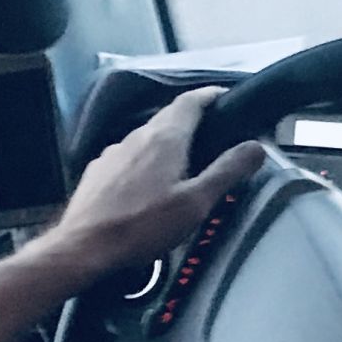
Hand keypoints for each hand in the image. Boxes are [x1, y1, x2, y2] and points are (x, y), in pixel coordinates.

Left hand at [50, 90, 262, 286]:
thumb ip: (227, 172)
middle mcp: (137, 136)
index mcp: (165, 138)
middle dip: (191, 119)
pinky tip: (147, 184)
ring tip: (182, 163)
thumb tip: (257, 146)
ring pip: (147, 137)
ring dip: (167, 142)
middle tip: (212, 132)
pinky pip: (128, 156)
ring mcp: (113, 152)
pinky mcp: (98, 171)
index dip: (209, 95)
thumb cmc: (144, 225)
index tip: (224, 96)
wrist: (84, 246)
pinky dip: (145, 160)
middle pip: (168, 117)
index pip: (190, 102)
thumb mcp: (196, 203)